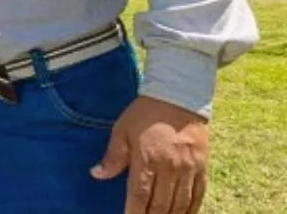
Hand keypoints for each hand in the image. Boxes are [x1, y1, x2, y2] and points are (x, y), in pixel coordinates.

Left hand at [91, 95, 209, 213]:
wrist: (179, 96)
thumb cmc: (145, 113)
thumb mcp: (122, 130)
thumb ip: (113, 156)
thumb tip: (97, 175)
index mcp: (147, 159)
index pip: (139, 196)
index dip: (134, 213)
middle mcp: (170, 168)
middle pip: (161, 205)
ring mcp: (188, 169)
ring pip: (180, 204)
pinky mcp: (202, 167)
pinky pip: (198, 195)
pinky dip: (191, 210)